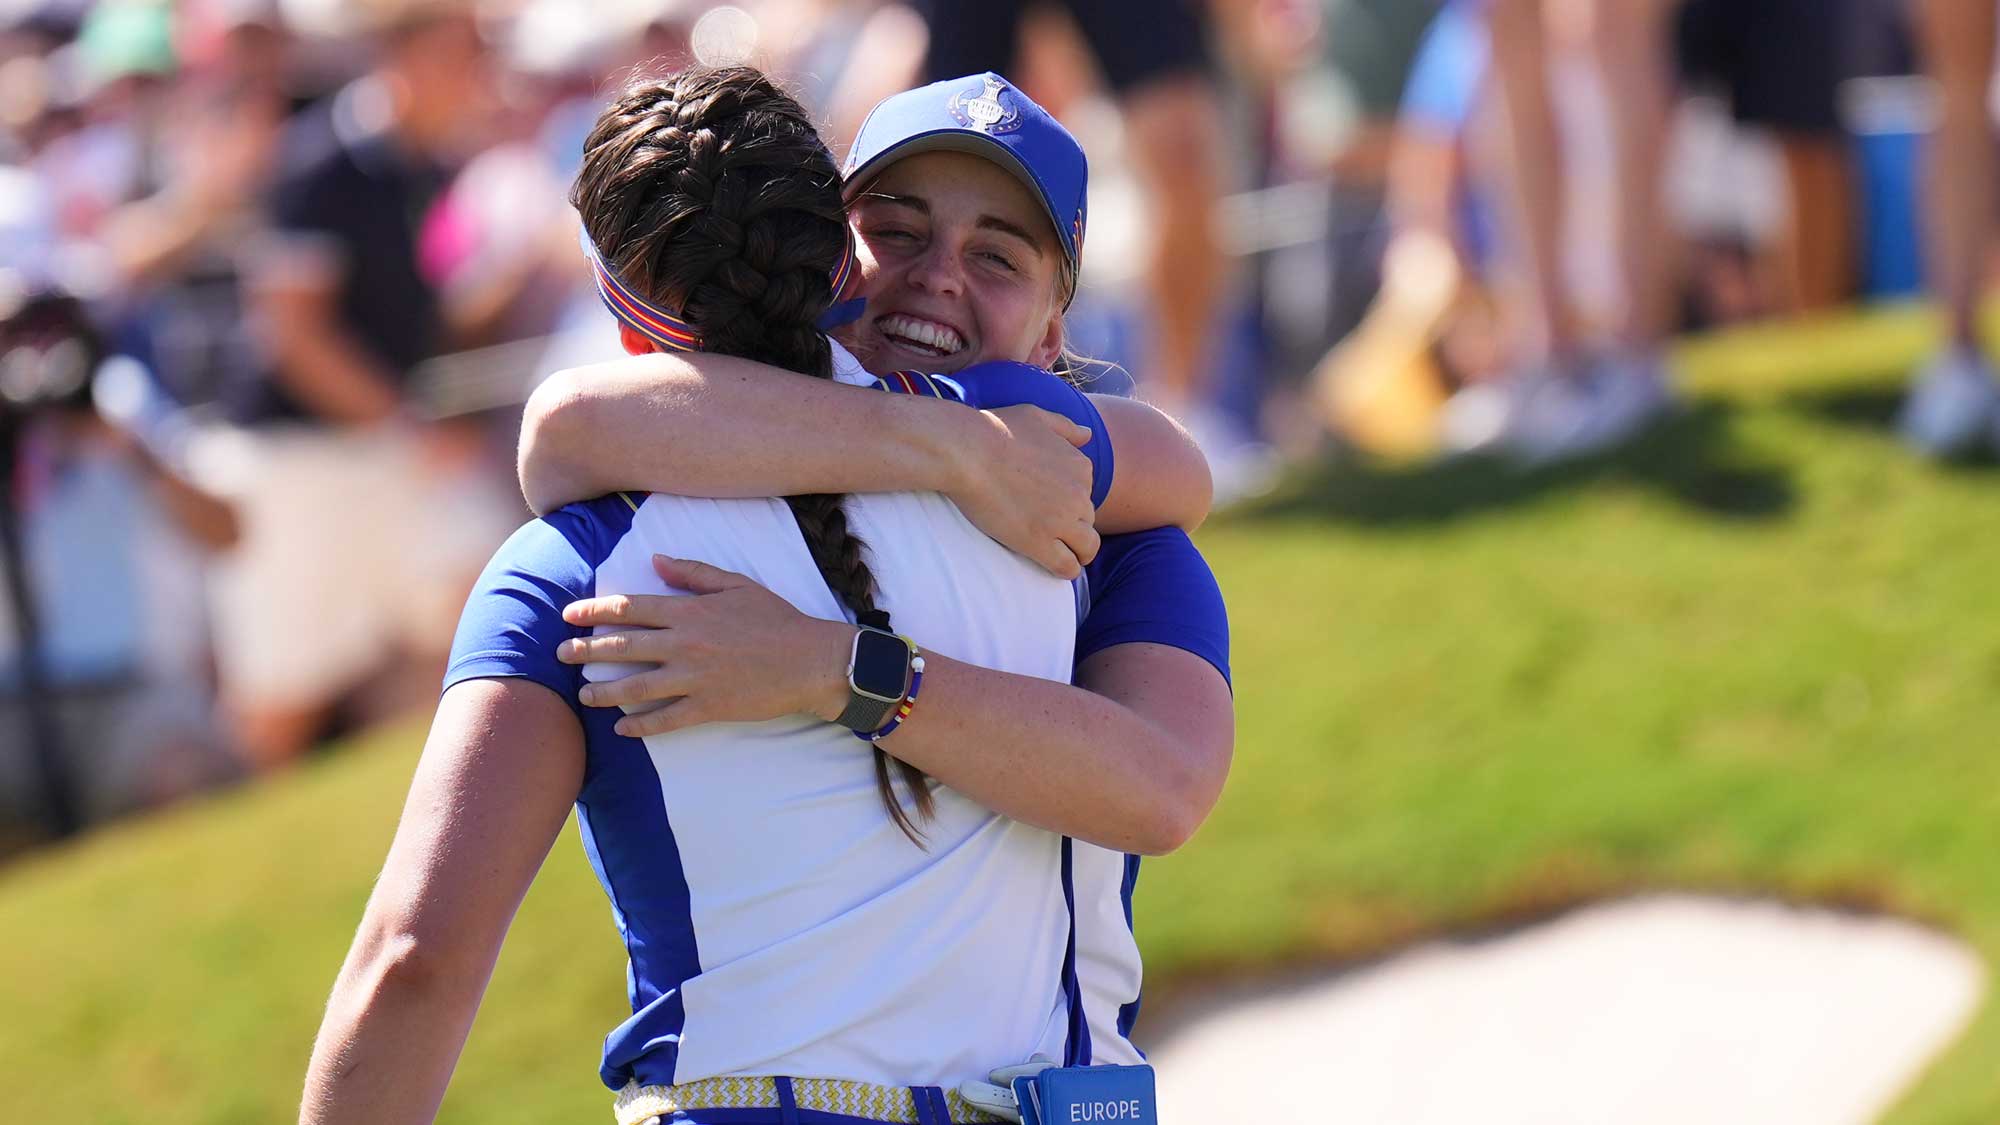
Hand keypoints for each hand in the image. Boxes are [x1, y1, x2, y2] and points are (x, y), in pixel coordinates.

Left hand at [557, 555, 855, 736]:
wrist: (810, 660)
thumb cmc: (776, 619)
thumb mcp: (736, 585)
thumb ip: (692, 573)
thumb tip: (654, 561)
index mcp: (689, 611)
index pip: (629, 608)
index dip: (594, 611)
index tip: (570, 615)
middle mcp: (684, 644)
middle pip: (622, 646)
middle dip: (585, 650)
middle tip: (560, 655)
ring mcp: (694, 679)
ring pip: (634, 686)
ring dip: (602, 691)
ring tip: (581, 695)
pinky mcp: (707, 707)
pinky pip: (664, 720)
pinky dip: (639, 725)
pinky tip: (621, 728)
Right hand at [947, 404, 1098, 578]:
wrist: (967, 451)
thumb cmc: (995, 429)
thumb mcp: (1037, 416)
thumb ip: (1065, 427)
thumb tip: (1087, 435)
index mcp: (1080, 465)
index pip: (1086, 493)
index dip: (1069, 502)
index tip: (1048, 505)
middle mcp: (1079, 494)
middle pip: (1087, 520)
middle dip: (1072, 526)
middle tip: (1046, 528)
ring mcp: (1061, 521)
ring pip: (1087, 548)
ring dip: (1076, 552)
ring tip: (1059, 554)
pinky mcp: (1040, 543)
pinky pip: (1067, 568)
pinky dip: (1065, 570)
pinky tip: (1052, 565)